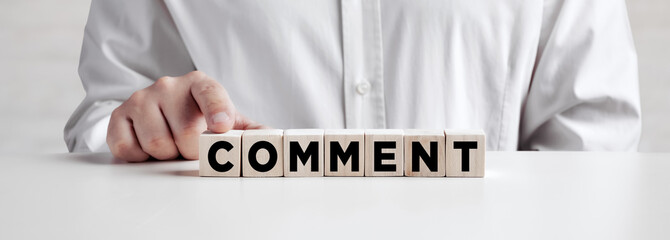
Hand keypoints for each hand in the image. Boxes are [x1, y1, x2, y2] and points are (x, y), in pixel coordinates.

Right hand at [107, 71, 265, 161]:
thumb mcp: (228, 122)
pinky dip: (140, 156)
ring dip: (167, 155)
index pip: (210, 92)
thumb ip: (251, 131)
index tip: (222, 126)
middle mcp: (169, 86)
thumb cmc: (200, 119)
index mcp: (200, 83)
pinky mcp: (119, 116)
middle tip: (192, 146)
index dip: (217, 109)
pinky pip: (128, 148)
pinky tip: (149, 146)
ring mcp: (141, 98)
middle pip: (186, 132)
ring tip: (172, 144)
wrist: (161, 113)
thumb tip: (272, 139)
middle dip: (192, 149)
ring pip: (157, 144)